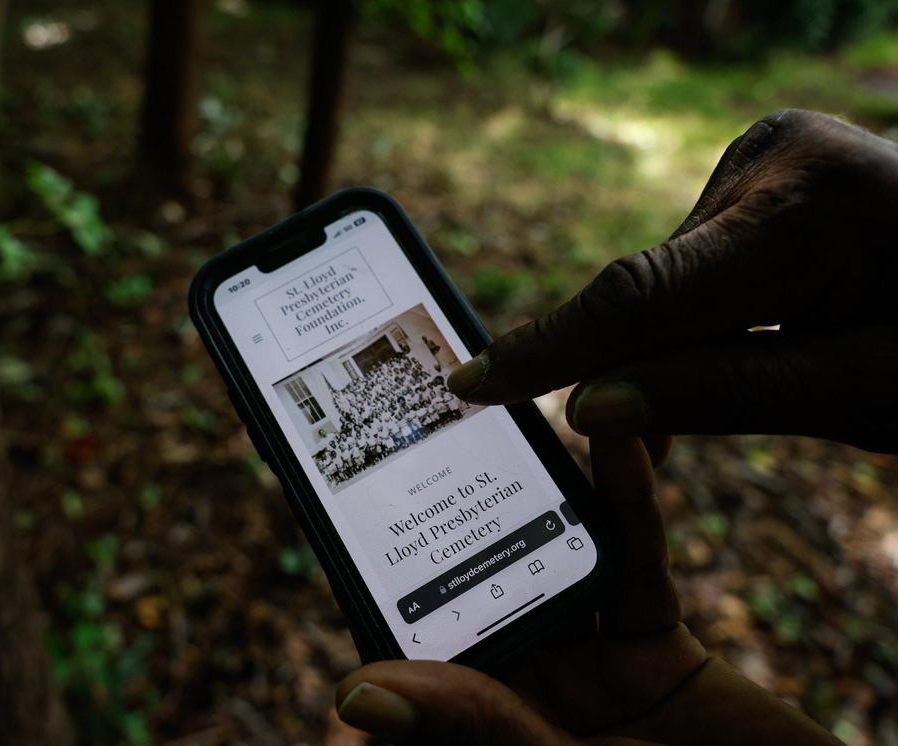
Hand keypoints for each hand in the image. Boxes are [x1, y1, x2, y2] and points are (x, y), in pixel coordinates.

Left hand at [330, 438, 838, 744]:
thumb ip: (477, 727)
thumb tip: (355, 694)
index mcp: (481, 732)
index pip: (419, 651)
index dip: (390, 581)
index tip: (362, 499)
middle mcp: (527, 696)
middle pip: (486, 589)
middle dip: (473, 512)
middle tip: (447, 426)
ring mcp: (590, 673)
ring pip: (560, 561)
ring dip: (555, 489)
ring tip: (532, 413)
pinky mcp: (659, 653)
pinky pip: (639, 566)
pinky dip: (632, 505)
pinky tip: (623, 439)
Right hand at [446, 109, 897, 452]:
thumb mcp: (862, 393)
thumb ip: (719, 397)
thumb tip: (588, 411)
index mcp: (803, 214)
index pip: (638, 296)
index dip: (549, 349)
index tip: (473, 384)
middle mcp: (771, 158)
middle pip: (655, 291)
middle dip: (647, 367)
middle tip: (657, 442)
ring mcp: (768, 149)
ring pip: (673, 277)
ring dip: (689, 337)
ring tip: (780, 363)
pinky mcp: (766, 159)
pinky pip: (699, 250)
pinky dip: (708, 305)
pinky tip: (764, 325)